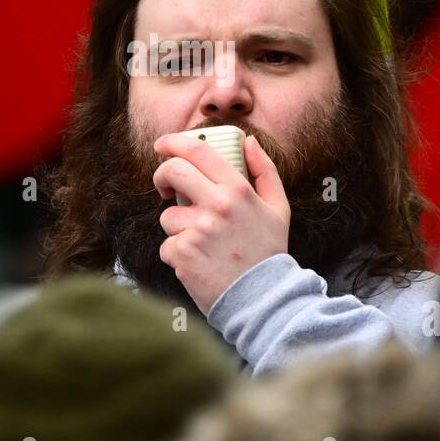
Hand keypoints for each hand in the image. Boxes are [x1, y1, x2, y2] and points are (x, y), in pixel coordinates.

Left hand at [153, 133, 290, 314]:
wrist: (263, 299)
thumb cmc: (269, 252)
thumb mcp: (277, 208)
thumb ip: (264, 170)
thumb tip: (248, 141)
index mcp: (238, 190)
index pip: (199, 152)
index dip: (175, 142)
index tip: (163, 145)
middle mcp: (216, 205)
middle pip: (173, 171)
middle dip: (162, 175)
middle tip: (165, 187)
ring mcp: (197, 230)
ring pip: (168, 216)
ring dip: (178, 228)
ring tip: (202, 244)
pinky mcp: (182, 253)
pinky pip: (167, 245)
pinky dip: (178, 255)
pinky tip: (200, 263)